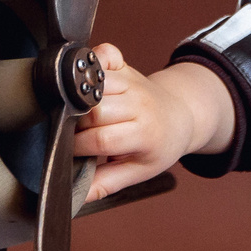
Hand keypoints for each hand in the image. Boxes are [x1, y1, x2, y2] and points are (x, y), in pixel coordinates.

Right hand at [72, 48, 234, 198]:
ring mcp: (132, 81)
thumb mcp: (138, 171)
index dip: (79, 147)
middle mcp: (139, 104)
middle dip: (76, 125)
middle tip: (72, 135)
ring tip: (76, 113)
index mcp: (145, 133)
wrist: (181, 116)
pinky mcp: (125, 65)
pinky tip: (86, 79)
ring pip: (94, 83)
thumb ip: (106, 183)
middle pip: (95, 111)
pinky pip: (105, 53)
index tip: (69, 154)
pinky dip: (92, 60)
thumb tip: (76, 196)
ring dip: (78, 97)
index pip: (102, 139)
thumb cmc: (157, 146)